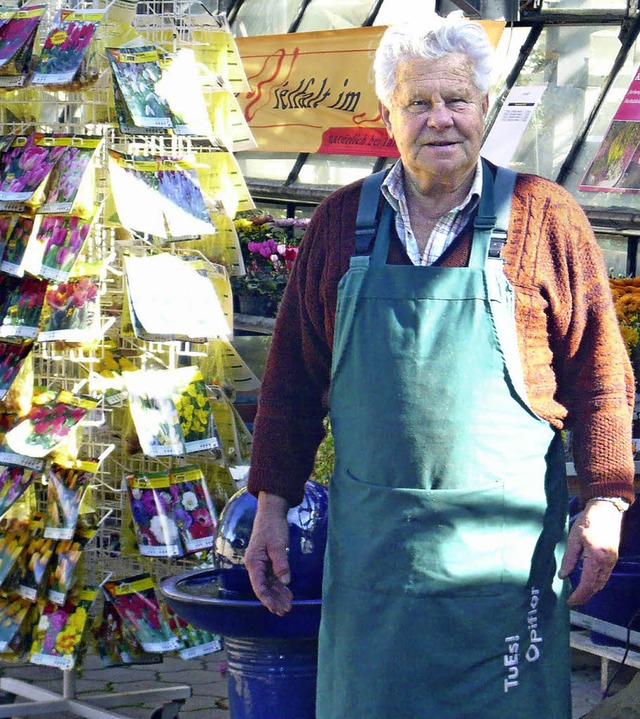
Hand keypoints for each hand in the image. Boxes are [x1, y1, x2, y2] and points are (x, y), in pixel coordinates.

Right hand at [245, 492, 292, 615]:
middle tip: (285, 611)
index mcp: (254, 562)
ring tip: (288, 606)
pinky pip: (273, 577)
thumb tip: (285, 581)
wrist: (271, 513)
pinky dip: (280, 586)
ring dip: (278, 595)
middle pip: (263, 588)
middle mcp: (255, 565)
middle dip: (274, 600)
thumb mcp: (277, 544)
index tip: (276, 608)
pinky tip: (288, 594)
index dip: (267, 599)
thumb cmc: (272, 527)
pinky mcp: (268, 561)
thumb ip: (281, 563)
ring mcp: (261, 564)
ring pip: (269, 584)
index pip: (259, 586)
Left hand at [558, 499, 623, 606]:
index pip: (587, 584)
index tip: (570, 602)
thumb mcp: (573, 539)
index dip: (579, 595)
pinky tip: (588, 582)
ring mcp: (612, 560)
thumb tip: (563, 576)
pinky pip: (605, 575)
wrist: (606, 510)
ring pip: (602, 582)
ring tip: (578, 593)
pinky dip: (597, 582)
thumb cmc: (587, 522)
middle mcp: (607, 562)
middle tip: (573, 601)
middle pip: (596, 586)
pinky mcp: (613, 557)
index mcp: (596, 558)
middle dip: (585, 596)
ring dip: (591, 590)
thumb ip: (569, 558)